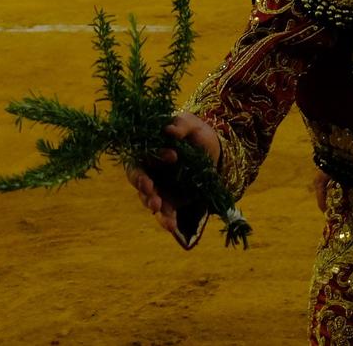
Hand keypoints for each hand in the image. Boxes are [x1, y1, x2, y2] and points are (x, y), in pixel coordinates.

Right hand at [125, 112, 220, 235]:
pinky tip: (170, 226)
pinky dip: (165, 220)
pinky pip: (164, 213)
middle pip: (137, 178)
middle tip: (149, 188)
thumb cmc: (197, 134)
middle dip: (142, 184)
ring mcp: (158, 187)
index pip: (142, 152)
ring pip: (147, 197)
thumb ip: (181, 124)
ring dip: (151, 203)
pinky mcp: (169, 202)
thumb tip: (169, 130)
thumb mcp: (192, 124)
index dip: (152, 156)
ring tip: (158, 207)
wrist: (215, 154)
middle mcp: (149, 169)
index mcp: (149, 148)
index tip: (173, 156)